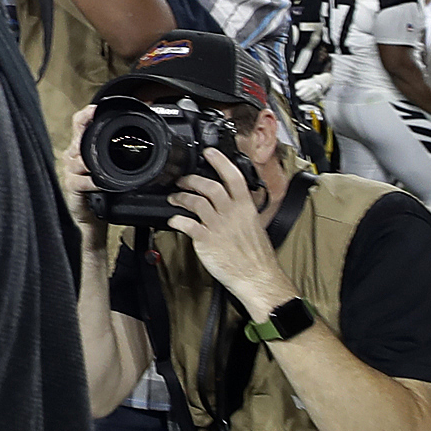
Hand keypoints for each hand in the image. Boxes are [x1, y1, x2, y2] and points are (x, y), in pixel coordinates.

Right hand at [57, 104, 107, 243]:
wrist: (93, 216)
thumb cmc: (102, 189)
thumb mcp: (108, 166)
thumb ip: (115, 150)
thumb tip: (138, 131)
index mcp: (81, 147)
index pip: (79, 124)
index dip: (85, 115)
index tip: (95, 109)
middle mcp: (73, 156)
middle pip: (76, 139)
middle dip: (86, 137)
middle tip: (98, 135)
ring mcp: (71, 171)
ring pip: (78, 159)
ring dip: (90, 162)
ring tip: (100, 164)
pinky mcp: (72, 186)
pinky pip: (82, 181)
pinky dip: (94, 182)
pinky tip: (102, 184)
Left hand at [164, 148, 290, 314]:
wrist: (257, 277)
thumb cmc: (257, 255)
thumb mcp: (256, 225)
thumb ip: (244, 210)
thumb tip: (236, 201)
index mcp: (246, 207)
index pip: (233, 177)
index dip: (220, 162)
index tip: (209, 152)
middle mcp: (231, 213)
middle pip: (209, 186)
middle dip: (192, 179)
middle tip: (182, 179)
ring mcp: (218, 226)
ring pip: (196, 202)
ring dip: (181, 197)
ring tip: (174, 197)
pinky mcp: (206, 241)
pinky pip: (187, 225)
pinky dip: (177, 220)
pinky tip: (173, 220)